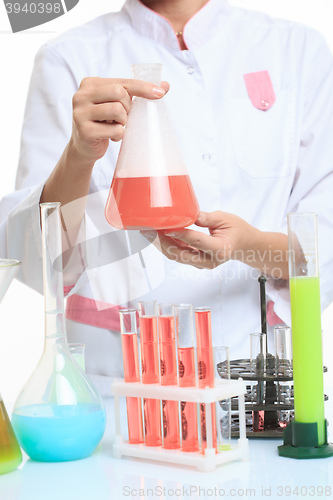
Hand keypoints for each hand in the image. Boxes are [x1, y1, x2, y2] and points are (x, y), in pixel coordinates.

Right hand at [69, 77, 169, 166]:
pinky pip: (115, 130)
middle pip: (120, 93)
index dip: (143, 87)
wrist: (84, 147)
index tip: (160, 93)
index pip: (122, 82)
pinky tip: (110, 136)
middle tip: (123, 117)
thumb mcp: (117, 104)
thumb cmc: (103, 123)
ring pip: (117, 110)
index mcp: (90, 83)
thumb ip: (136, 93)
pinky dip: (118, 135)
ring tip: (116, 126)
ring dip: (123, 121)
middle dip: (128, 107)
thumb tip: (165, 85)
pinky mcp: (84, 130)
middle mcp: (81, 95)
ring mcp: (80, 113)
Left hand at [141, 211, 288, 277]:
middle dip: (162, 242)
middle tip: (148, 230)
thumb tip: (186, 213)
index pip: (196, 240)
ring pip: (177, 256)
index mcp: (220, 249)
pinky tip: (158, 235)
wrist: (245, 245)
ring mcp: (202, 264)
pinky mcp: (197, 262)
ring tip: (148, 232)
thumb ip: (205, 218)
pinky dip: (168, 245)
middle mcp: (210, 260)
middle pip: (181, 254)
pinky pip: (179, 255)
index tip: (166, 227)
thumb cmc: (237, 230)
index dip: (180, 233)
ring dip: (161, 244)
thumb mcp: (225, 218)